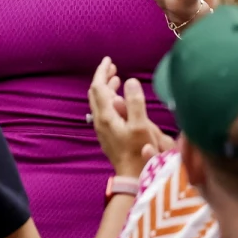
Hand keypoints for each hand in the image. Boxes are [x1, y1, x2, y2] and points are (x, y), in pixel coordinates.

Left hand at [89, 57, 171, 177]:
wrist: (132, 177)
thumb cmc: (139, 152)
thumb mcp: (141, 126)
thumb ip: (135, 102)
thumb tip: (129, 81)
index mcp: (106, 115)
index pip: (99, 87)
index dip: (102, 72)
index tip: (109, 60)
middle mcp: (100, 120)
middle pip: (96, 93)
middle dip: (103, 78)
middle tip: (113, 67)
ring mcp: (102, 128)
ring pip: (99, 102)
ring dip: (106, 88)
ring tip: (116, 78)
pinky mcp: (107, 135)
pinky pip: (104, 110)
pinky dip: (109, 99)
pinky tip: (119, 100)